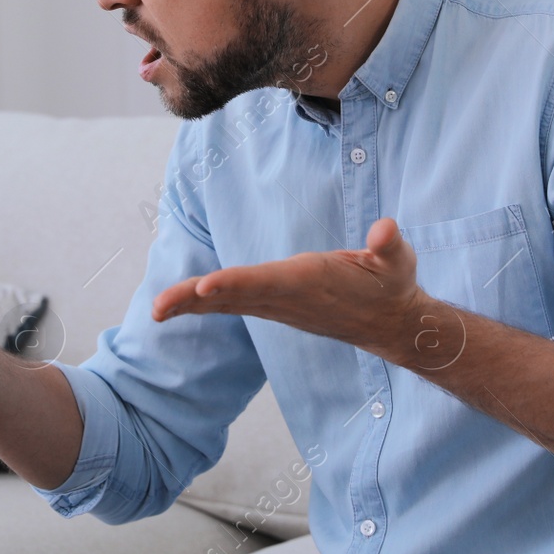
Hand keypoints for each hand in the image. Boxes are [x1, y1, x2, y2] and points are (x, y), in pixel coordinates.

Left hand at [152, 217, 429, 359]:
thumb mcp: (398, 261)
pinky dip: (203, 303)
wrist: (390, 323)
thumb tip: (386, 230)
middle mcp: (287, 297)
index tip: (204, 287)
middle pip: (232, 297)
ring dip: (189, 304)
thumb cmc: (391, 283)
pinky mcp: (275, 306)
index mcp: (309, 282)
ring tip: (156, 309)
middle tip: (157, 308)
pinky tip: (180, 302)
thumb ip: (390, 245)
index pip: (265, 283)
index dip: (234, 284)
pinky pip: (232, 303)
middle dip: (193, 300)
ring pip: (226, 303)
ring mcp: (278, 305)